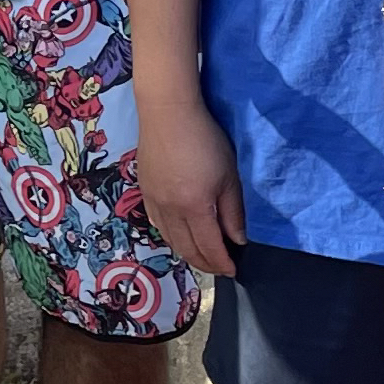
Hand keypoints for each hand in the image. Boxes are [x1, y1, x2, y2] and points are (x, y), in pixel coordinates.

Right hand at [136, 93, 244, 276]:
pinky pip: (158, 225)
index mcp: (195, 208)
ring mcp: (154, 202)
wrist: (168, 113)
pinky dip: (171, 238)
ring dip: (187, 253)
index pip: (209, 247)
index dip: (222, 263)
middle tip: (220, 268)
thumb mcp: (229, 175)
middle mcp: (171, 211)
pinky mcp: (145, 192)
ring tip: (202, 256)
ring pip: (170, 240)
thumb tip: (238, 240)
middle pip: (187, 249)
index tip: (234, 270)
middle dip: (205, 264)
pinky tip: (180, 236)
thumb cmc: (206, 140)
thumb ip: (233, 212)